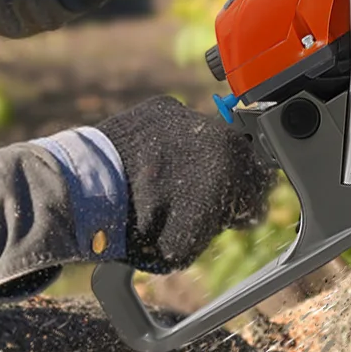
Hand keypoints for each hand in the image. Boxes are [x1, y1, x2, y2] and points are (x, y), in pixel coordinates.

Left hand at [97, 97, 276, 273]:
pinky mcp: (160, 107)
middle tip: (200, 198)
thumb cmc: (139, 225)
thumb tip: (227, 215)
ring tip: (169, 182)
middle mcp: (219, 133)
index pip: (261, 182)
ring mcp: (190, 116)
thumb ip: (218, 224)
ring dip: (197, 157)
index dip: (247, 202)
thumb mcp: (187, 244)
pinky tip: (151, 163)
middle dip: (225, 176)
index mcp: (235, 166)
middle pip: (237, 155)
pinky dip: (169, 142)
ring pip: (207, 139)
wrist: (89, 195)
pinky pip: (176, 126)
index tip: (233, 214)